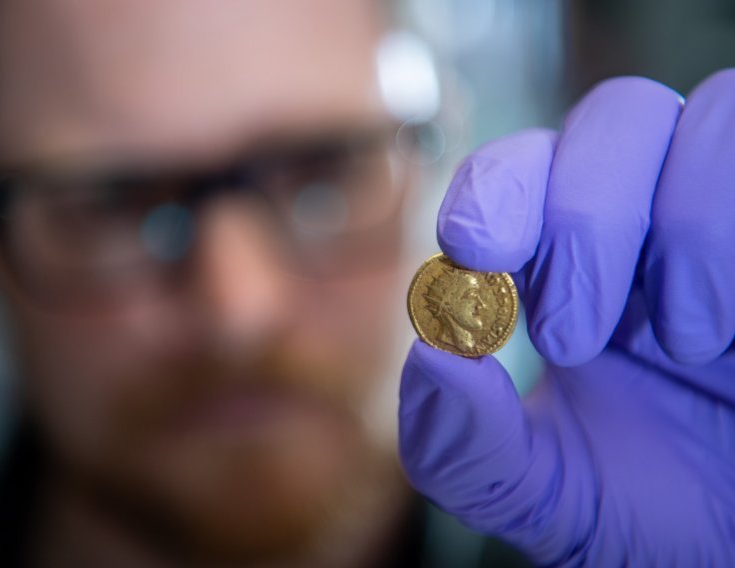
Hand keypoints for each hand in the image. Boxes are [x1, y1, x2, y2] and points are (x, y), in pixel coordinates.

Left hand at [399, 70, 734, 565]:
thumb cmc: (659, 511)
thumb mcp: (544, 495)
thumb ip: (465, 449)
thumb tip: (431, 359)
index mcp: (573, 267)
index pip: (520, 168)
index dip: (492, 189)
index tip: (475, 253)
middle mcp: (653, 224)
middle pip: (613, 115)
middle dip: (580, 218)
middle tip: (569, 336)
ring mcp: (729, 218)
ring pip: (704, 115)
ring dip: (677, 228)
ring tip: (678, 343)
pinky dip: (730, 241)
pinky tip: (729, 330)